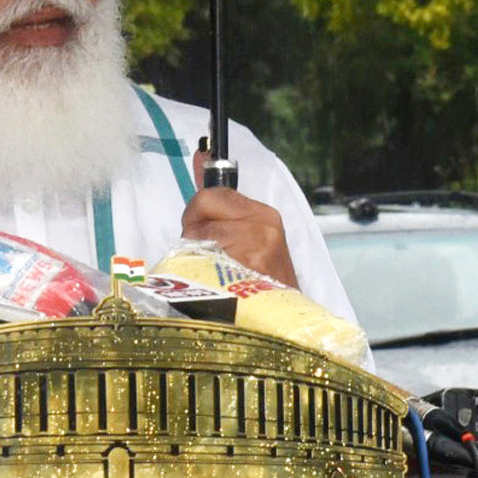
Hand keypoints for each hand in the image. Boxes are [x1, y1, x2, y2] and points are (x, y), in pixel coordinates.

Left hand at [182, 148, 298, 286]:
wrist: (283, 323)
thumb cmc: (262, 282)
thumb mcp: (248, 236)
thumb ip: (219, 198)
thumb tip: (199, 154)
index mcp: (264, 215)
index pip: (209, 196)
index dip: (198, 215)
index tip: (204, 231)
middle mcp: (262, 228)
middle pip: (199, 214)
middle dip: (194, 236)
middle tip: (211, 260)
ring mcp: (254, 252)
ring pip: (194, 240)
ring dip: (194, 259)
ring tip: (217, 277)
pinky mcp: (244, 277)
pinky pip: (197, 264)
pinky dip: (197, 277)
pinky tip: (215, 288)